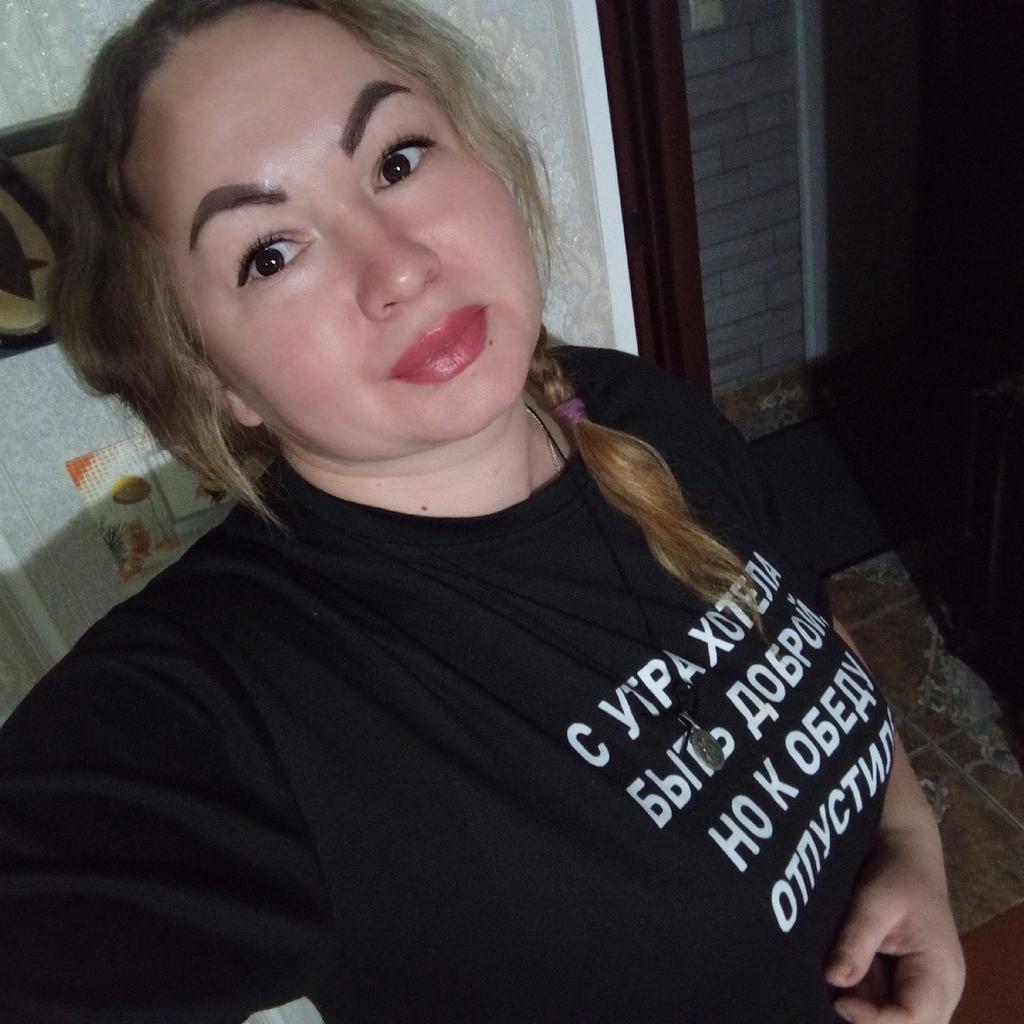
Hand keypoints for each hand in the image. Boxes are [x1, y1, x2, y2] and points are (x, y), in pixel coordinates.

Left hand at [825, 829, 964, 1022]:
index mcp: (940, 973)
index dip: (875, 1021)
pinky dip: (864, 996)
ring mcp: (927, 987)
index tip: (839, 1001)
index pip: (914, 1020)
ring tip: (832, 988)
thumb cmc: (896, 872)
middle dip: (871, 1020)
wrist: (906, 851)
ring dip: (865, 1008)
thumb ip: (856, 943)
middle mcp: (941, 989)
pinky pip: (889, 1002)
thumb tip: (834, 981)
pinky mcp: (910, 980)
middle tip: (833, 998)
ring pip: (896, 1018)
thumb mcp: (872, 903)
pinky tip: (840, 979)